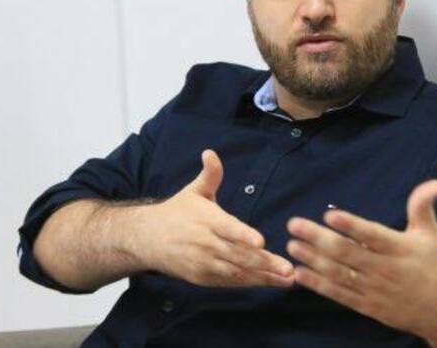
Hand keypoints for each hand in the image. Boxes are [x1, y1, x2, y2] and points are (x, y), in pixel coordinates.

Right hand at [134, 149, 294, 287]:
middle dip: (264, 263)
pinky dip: (249, 283)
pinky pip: (229, 282)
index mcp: (207, 220)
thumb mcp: (194, 191)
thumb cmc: (177, 212)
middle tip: (288, 267)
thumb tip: (211, 153)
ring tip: (286, 279)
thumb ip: (210, 175)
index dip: (244, 236)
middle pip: (238, 255)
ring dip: (262, 277)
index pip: (228, 229)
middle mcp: (206, 244)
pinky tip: (270, 282)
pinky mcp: (203, 278)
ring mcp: (204, 263)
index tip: (261, 241)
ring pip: (237, 272)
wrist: (147, 238)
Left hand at [285, 180, 436, 339]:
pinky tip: (300, 273)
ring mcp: (374, 290)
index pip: (372, 235)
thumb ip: (422, 206)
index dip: (352, 226)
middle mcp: (385, 269)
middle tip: (294, 224)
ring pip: (339, 274)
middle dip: (318, 238)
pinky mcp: (367, 306)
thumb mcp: (430, 234)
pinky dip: (319, 285)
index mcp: (400, 249)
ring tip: (292, 245)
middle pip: (348, 254)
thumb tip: (435, 182)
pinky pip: (340, 294)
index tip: (330, 215)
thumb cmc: (434, 265)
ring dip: (313, 260)